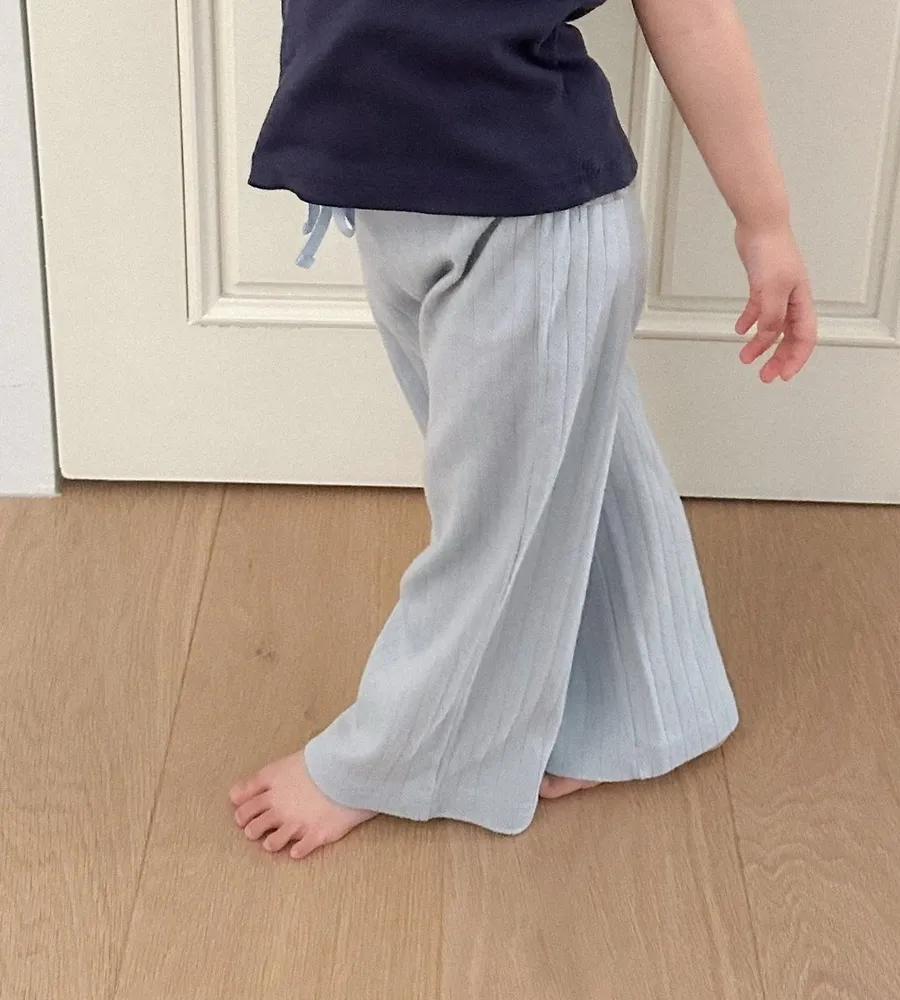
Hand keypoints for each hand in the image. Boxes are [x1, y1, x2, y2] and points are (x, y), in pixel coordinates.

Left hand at [734, 223, 817, 382]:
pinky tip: (739, 330)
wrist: (759, 225)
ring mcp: (778, 293)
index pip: (805, 338)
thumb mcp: (771, 290)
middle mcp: (793, 300)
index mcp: (801, 302)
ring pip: (772, 327)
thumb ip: (770, 317)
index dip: (796, 358)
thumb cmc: (771, 252)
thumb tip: (767, 339)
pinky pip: (758, 310)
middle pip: (789, 337)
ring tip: (745, 358)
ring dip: (761, 344)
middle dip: (778, 358)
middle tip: (765, 376)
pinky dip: (750, 322)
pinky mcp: (762, 285)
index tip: (783, 376)